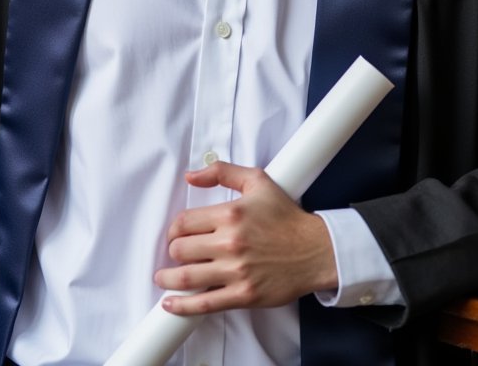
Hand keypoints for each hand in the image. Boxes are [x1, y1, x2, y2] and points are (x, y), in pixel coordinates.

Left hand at [154, 160, 337, 315]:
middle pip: (181, 250)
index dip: (174, 228)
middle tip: (175, 253)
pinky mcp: (243, 295)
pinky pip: (205, 304)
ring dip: (168, 279)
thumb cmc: (286, 217)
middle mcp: (230, 243)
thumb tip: (192, 176)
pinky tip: (171, 304)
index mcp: (231, 215)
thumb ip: (222, 172)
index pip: (184, 222)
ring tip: (162, 278)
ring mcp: (236, 272)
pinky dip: (183, 306)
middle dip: (173, 251)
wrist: (315, 250)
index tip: (176, 234)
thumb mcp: (257, 181)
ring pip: (187, 277)